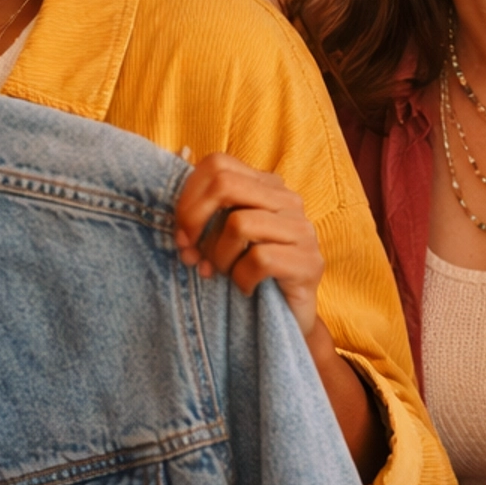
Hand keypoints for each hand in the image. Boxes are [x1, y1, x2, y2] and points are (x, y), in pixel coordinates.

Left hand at [174, 152, 324, 337]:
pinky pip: (259, 258)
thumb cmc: (249, 276)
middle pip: (226, 184)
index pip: (218, 163)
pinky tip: (246, 289)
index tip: (181, 234)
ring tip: (224, 274)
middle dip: (195, 221)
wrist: (287, 321)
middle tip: (191, 254)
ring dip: (219, 257)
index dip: (189, 197)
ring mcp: (303, 230)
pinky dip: (241, 279)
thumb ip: (203, 219)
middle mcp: (288, 201)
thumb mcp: (221, 240)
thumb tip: (176, 222)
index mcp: (267, 186)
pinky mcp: (309, 262)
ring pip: (239, 224)